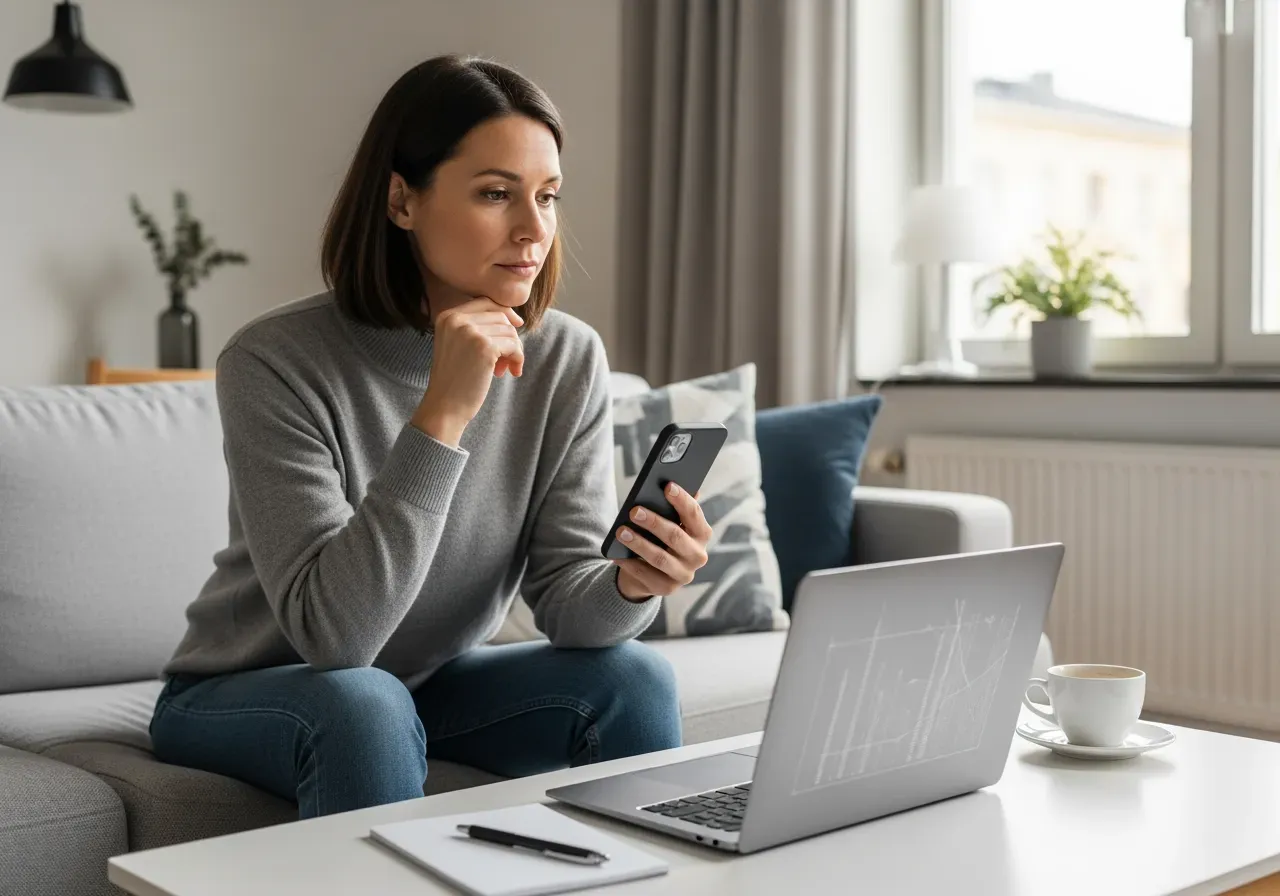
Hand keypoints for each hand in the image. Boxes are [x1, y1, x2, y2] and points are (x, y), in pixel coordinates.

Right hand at [413, 297, 523, 445]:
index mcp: (447, 316)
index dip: (505, 313)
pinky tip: (511, 372)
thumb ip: (478, 328)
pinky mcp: (484, 347)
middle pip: (500, 317)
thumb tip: (514, 318)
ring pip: (509, 331)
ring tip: (503, 369)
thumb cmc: (455, 380)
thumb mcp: (459, 345)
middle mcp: (456, 319)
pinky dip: (517, 358)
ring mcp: (470, 332)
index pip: (486, 302)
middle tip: (506, 360)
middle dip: (508, 337)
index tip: (516, 327)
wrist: (445, 406)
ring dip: (514, 351)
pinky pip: (514, 345)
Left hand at [613, 483, 710, 600]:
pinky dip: (629, 563)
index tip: (667, 486)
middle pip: (676, 536)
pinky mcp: (666, 588)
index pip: (694, 514)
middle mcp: (697, 556)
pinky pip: (645, 575)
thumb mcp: (670, 522)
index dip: (682, 499)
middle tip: (634, 511)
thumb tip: (671, 482)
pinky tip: (616, 554)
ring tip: (620, 532)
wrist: (653, 573)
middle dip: (654, 522)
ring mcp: (683, 575)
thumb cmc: (662, 539)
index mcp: (702, 534)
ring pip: (660, 557)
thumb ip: (674, 507)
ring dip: (639, 543)